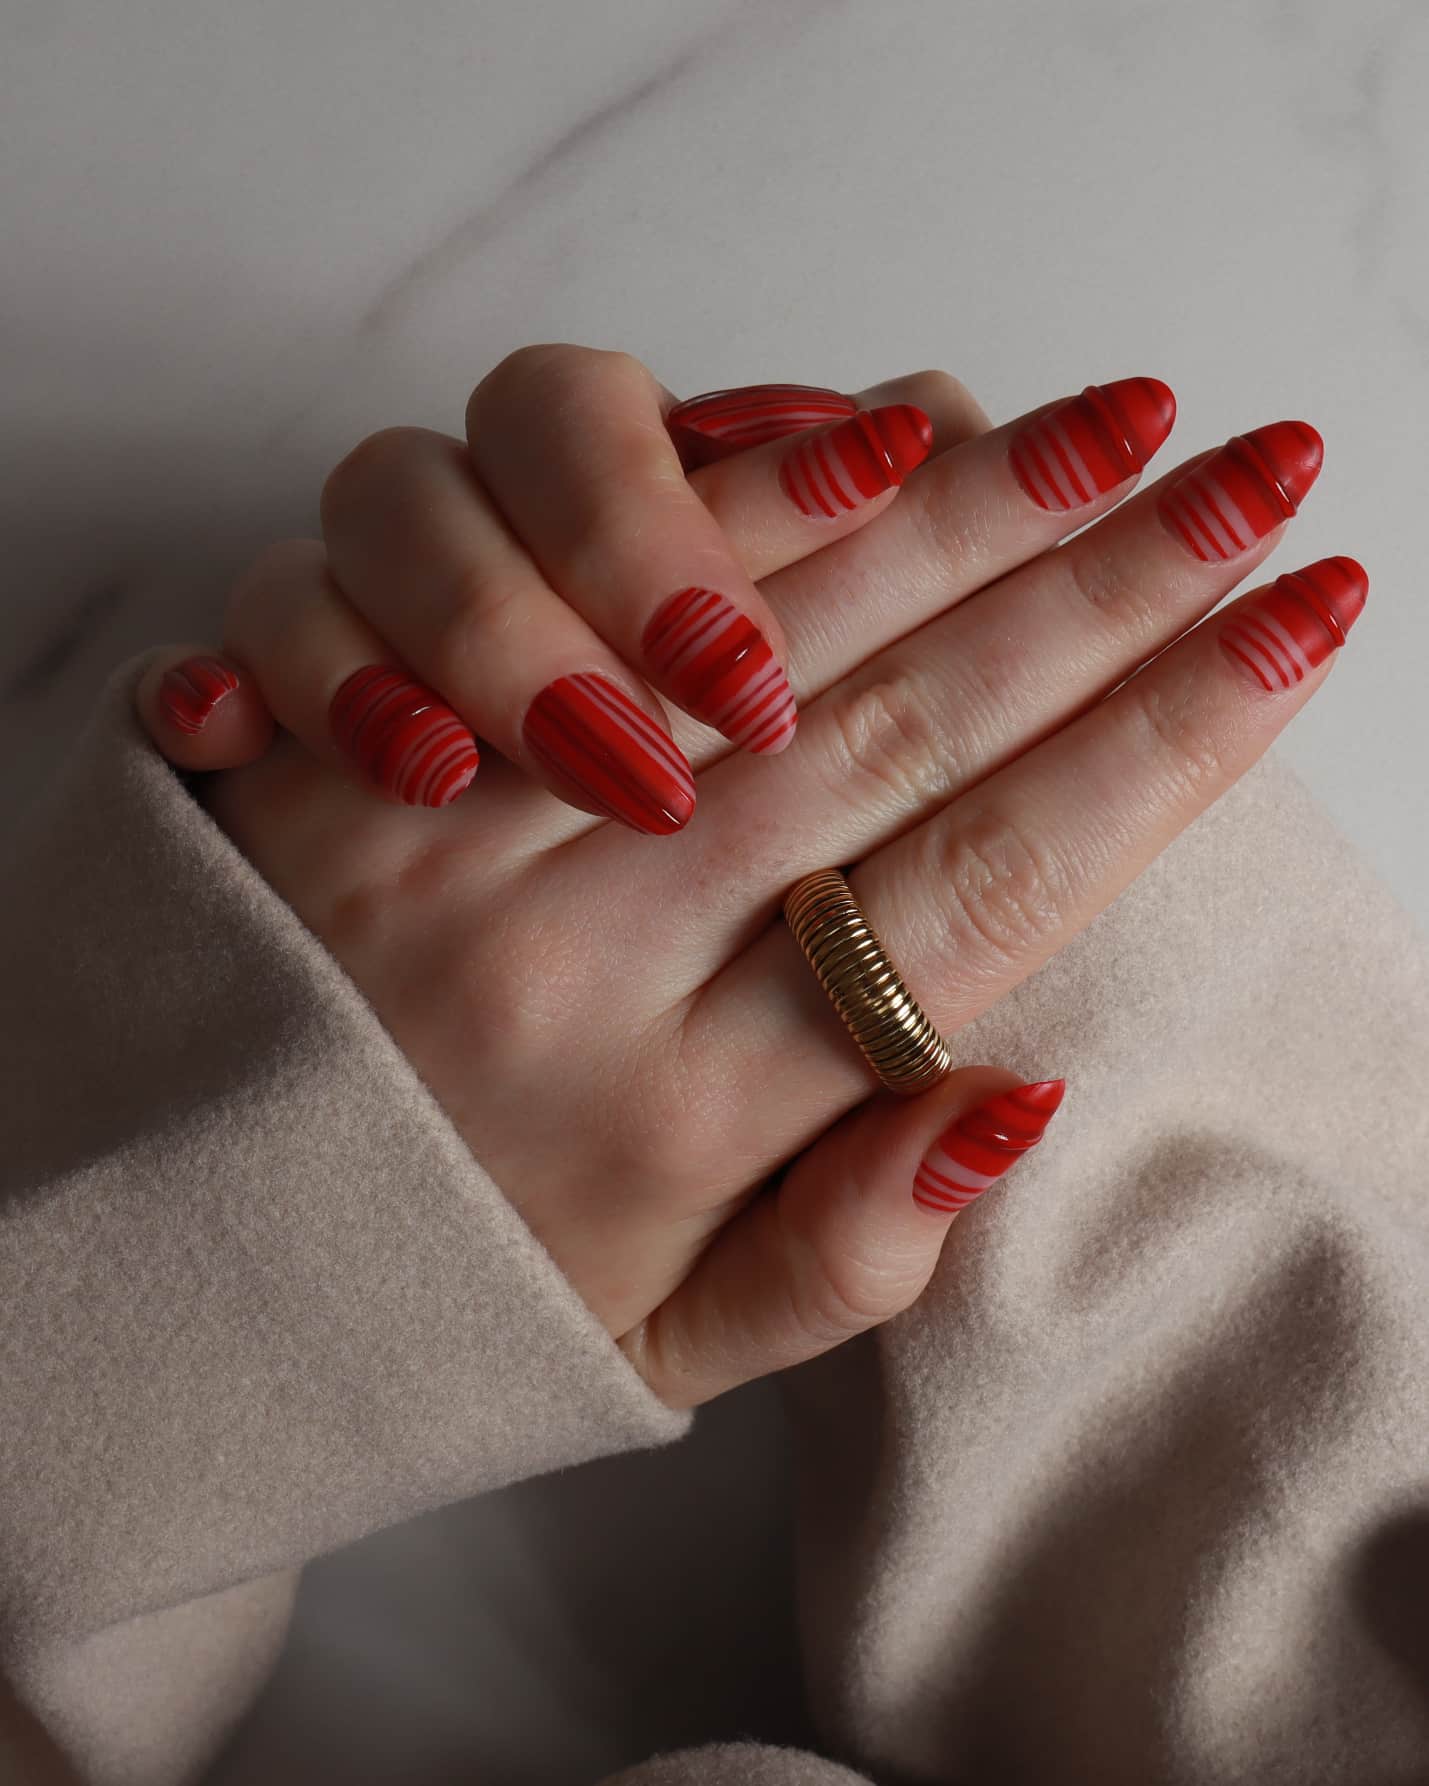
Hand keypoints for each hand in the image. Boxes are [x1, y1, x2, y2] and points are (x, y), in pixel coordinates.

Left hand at [135, 346, 1362, 1407]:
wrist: (140, 1262)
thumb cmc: (433, 1302)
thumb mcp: (656, 1353)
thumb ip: (842, 1253)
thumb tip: (1014, 1090)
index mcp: (684, 1126)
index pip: (979, 890)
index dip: (1162, 749)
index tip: (1302, 628)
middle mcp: (581, 960)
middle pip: (895, 723)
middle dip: (1107, 589)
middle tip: (1260, 478)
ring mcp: (454, 830)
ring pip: (736, 619)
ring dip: (951, 510)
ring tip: (1111, 431)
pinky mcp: (339, 734)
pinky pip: (535, 563)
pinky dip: (702, 484)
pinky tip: (853, 430)